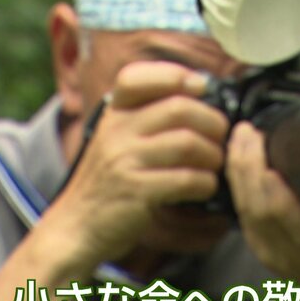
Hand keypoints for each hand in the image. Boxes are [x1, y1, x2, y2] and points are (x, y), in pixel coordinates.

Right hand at [45, 61, 228, 267]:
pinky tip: (205, 187)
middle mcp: (116, 131)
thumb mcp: (120, 137)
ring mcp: (124, 160)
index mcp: (114, 113)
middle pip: (179, 109)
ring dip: (213, 155)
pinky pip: (186, 178)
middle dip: (212, 122)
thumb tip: (200, 87)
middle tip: (222, 138)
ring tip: (215, 165)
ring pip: (188, 143)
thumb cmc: (112, 179)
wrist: (78, 225)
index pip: (136, 76)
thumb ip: (150, 114)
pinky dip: (205, 183)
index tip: (201, 88)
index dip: (175, 75)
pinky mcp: (136, 190)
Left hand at [226, 121, 299, 282]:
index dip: (270, 182)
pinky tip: (237, 161)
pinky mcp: (259, 249)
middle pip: (257, 206)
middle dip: (247, 164)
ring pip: (244, 208)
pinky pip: (241, 213)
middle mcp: (290, 250)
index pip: (284, 212)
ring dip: (237, 170)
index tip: (268, 147)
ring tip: (240, 138)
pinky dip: (236, 184)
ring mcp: (270, 252)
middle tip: (247, 131)